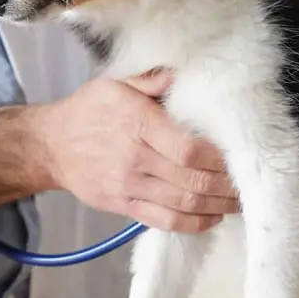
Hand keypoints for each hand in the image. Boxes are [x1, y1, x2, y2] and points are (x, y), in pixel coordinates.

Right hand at [37, 70, 237, 232]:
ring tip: (239, 201)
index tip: (238, 155)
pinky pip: (165, 222)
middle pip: (192, 180)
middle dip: (226, 185)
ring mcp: (128, 186)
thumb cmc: (88, 110)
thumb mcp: (115, 83)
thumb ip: (151, 79)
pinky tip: (212, 215)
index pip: (188, 149)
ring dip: (218, 205)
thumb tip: (183, 74)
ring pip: (183, 203)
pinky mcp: (124, 206)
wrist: (51, 144)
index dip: (218, 158)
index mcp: (136, 123)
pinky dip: (194, 223)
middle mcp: (134, 158)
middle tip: (248, 182)